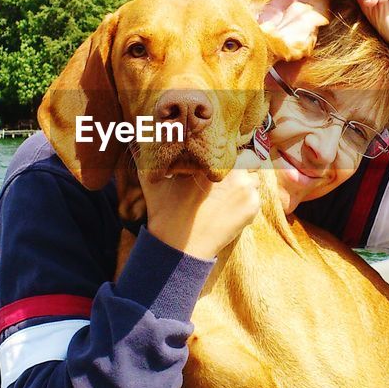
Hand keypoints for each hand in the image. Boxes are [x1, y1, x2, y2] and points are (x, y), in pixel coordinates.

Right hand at [142, 150, 262, 259]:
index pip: (230, 143)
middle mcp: (235, 173)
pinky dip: (244, 198)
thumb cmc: (164, 212)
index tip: (215, 155)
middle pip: (245, 157)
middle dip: (235, 164)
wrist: (177, 249)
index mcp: (212, 161)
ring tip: (223, 191)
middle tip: (220, 175)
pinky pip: (255, 195)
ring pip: (252, 176)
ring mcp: (247, 191)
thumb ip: (147, 157)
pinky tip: (226, 206)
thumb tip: (134, 138)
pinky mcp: (252, 208)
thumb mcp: (152, 180)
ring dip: (242, 180)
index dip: (223, 149)